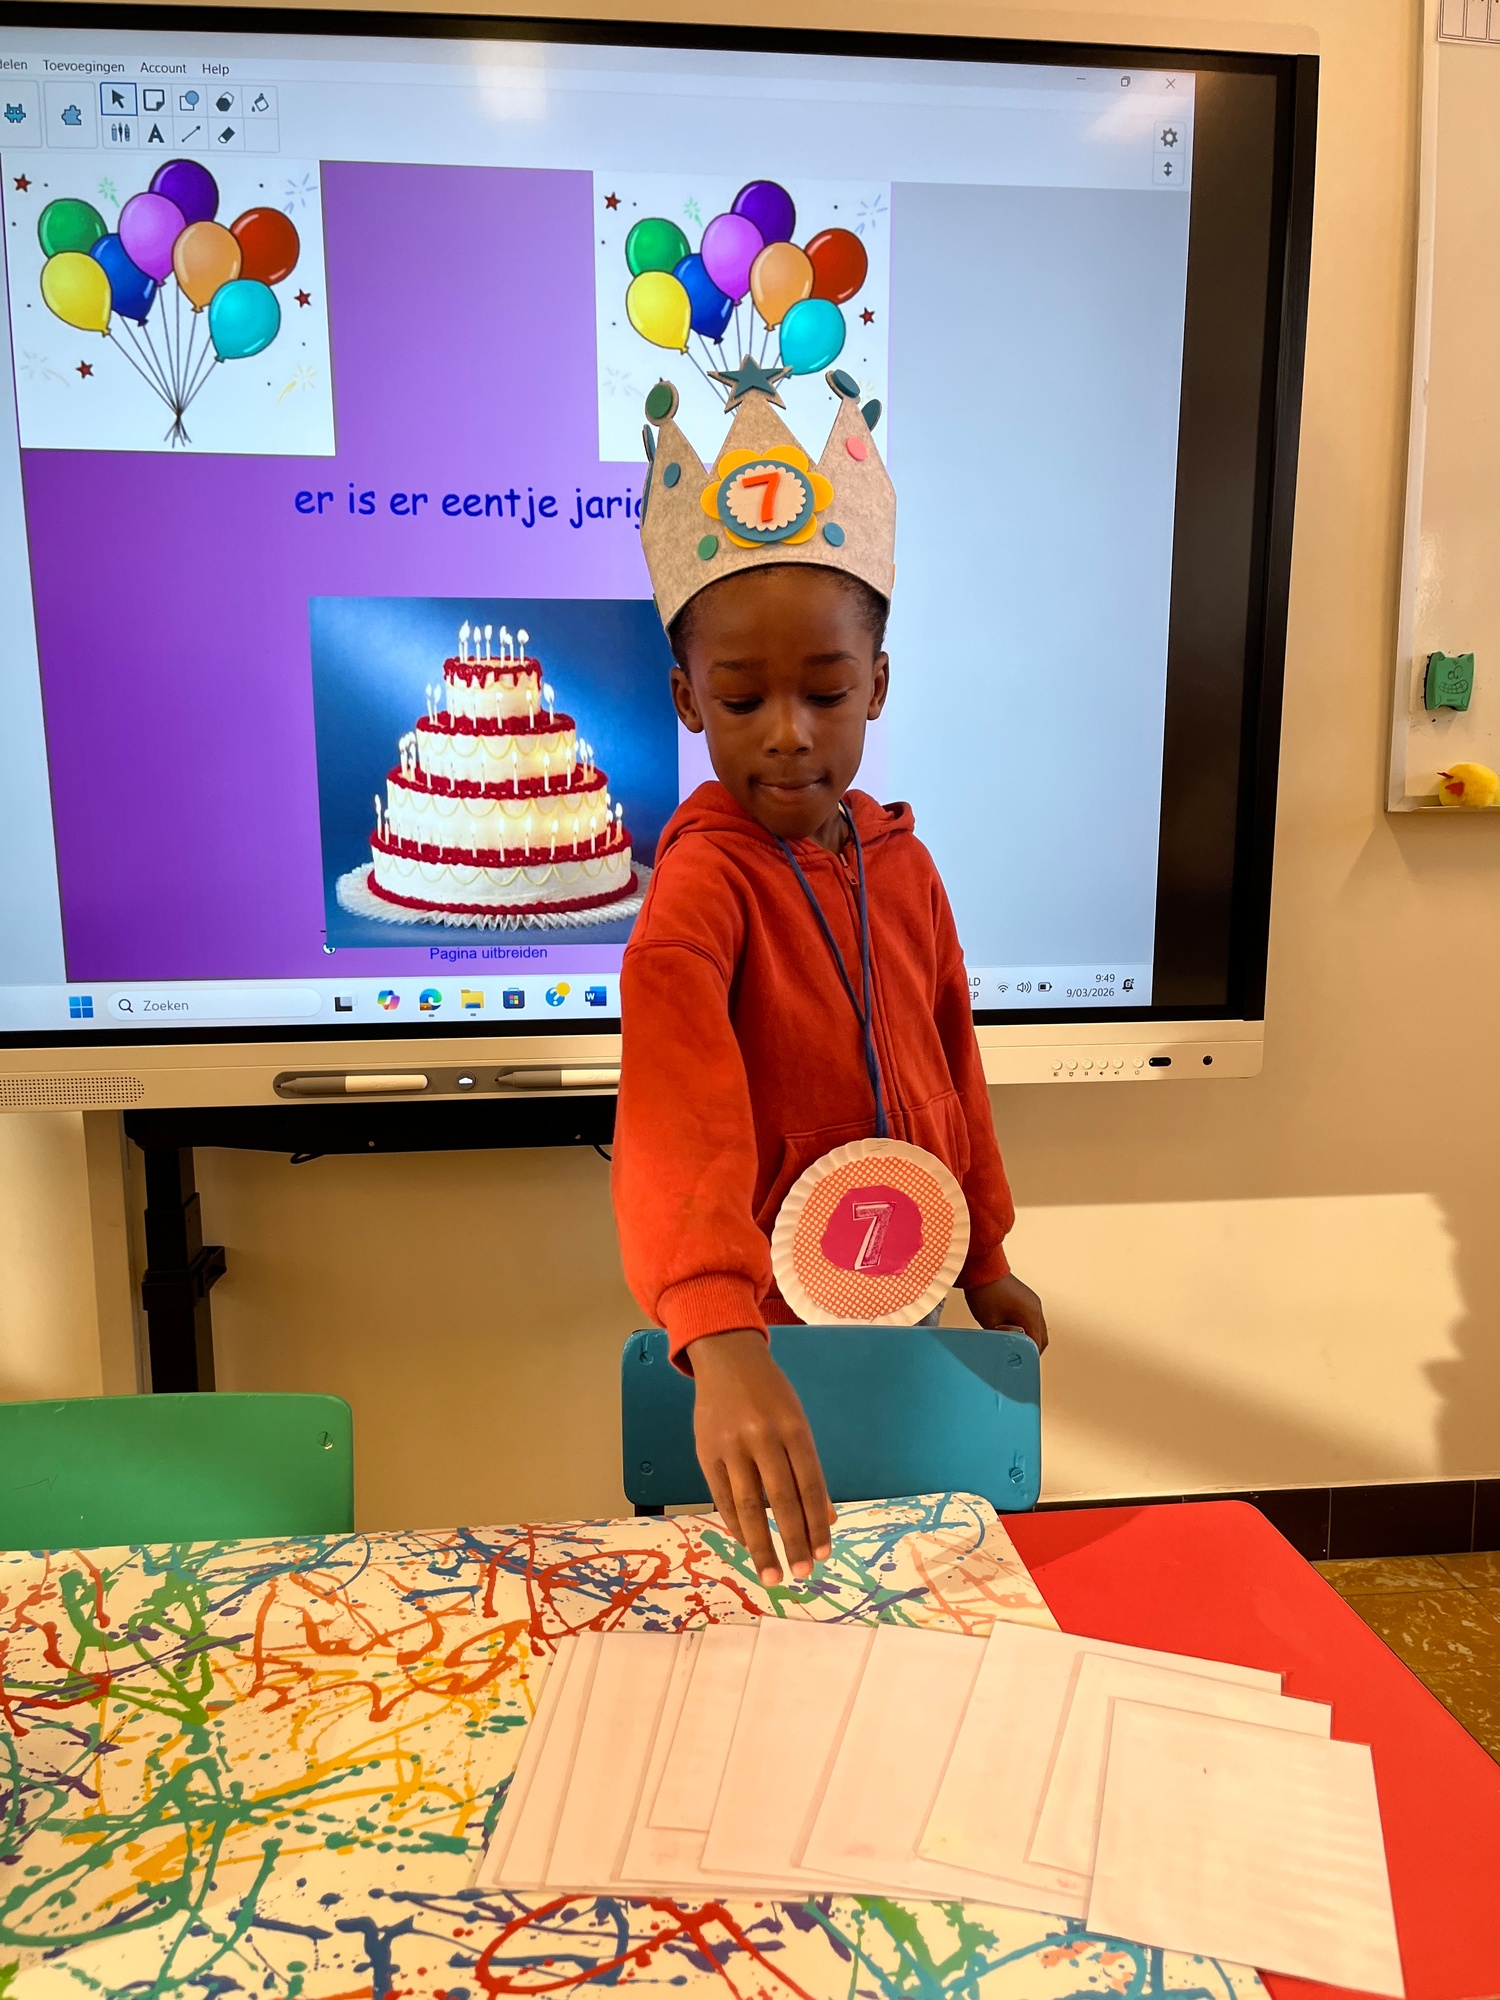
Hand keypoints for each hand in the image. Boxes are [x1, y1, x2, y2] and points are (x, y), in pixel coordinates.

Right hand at [688, 1330, 835, 1585]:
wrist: (726, 1358)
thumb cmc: (770, 1393)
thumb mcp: (797, 1421)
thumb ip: (809, 1469)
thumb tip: (827, 1518)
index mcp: (793, 1428)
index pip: (810, 1486)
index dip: (818, 1523)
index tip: (824, 1555)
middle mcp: (763, 1437)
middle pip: (781, 1500)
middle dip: (793, 1541)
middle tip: (802, 1574)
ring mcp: (731, 1446)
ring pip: (747, 1506)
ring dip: (761, 1545)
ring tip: (772, 1575)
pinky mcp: (706, 1453)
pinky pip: (722, 1498)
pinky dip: (735, 1525)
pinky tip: (747, 1544)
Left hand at [965, 1272, 1047, 1352]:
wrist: (981, 1267)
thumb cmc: (985, 1290)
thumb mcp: (990, 1322)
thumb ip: (1004, 1338)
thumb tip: (1010, 1347)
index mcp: (1031, 1314)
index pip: (1037, 1344)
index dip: (1029, 1356)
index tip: (1022, 1364)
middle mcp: (1036, 1307)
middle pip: (1041, 1337)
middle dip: (1031, 1349)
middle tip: (1018, 1358)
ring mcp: (1032, 1301)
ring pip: (1037, 1328)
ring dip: (1028, 1337)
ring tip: (1013, 1345)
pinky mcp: (1026, 1298)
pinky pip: (1031, 1318)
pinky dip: (1026, 1327)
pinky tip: (1012, 1330)